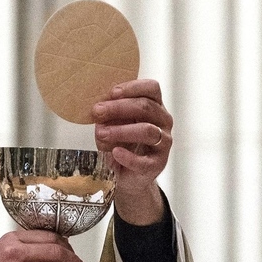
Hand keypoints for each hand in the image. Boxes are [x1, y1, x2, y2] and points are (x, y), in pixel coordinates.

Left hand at [92, 79, 172, 224]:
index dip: (133, 87)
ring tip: (101, 133)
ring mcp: (163, 143)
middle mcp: (163, 122)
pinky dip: (128, 156)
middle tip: (97, 111)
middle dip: (119, 108)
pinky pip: (144, 161)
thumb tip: (98, 110)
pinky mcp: (157, 164)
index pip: (151, 89)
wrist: (126, 174)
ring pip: (148, 131)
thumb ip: (109, 116)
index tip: (112, 92)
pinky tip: (115, 153)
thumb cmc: (121, 143)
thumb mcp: (113, 124)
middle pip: (146, 107)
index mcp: (154, 106)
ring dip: (122, 131)